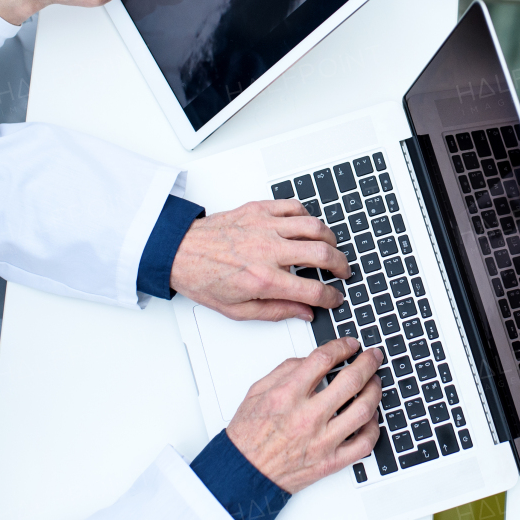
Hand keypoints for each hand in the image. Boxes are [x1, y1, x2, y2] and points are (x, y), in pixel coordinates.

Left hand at [170, 200, 350, 321]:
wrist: (177, 251)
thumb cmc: (202, 278)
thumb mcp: (237, 310)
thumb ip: (276, 311)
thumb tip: (304, 312)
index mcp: (263, 279)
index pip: (313, 290)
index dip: (331, 297)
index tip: (334, 298)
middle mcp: (267, 250)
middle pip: (322, 254)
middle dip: (340, 265)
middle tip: (342, 272)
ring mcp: (264, 226)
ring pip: (314, 226)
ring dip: (329, 239)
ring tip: (330, 248)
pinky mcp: (258, 210)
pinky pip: (293, 207)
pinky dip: (307, 216)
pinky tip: (307, 227)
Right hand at [226, 337, 382, 493]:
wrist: (245, 473)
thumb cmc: (248, 436)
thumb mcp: (257, 391)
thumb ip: (285, 370)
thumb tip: (313, 359)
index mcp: (287, 396)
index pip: (323, 360)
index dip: (342, 346)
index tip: (350, 345)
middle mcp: (307, 418)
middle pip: (351, 381)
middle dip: (368, 362)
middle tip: (373, 356)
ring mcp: (322, 441)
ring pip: (364, 410)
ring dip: (375, 391)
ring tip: (375, 382)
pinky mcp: (331, 462)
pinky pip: (364, 443)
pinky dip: (374, 427)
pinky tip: (371, 417)